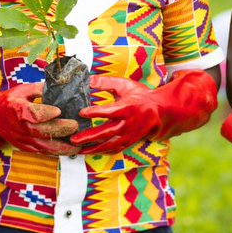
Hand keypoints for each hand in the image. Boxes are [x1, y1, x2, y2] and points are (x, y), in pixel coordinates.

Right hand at [0, 81, 78, 155]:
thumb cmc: (9, 101)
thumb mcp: (22, 90)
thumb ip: (41, 89)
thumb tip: (60, 85)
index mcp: (17, 109)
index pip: (33, 113)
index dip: (46, 113)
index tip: (58, 111)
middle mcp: (19, 127)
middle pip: (41, 131)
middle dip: (60, 130)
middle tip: (75, 126)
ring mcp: (22, 139)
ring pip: (43, 146)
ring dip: (62, 147)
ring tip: (77, 146)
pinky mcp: (25, 147)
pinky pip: (42, 152)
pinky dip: (56, 153)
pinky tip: (69, 151)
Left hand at [72, 70, 218, 154]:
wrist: (158, 112)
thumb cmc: (139, 96)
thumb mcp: (124, 85)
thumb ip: (106, 83)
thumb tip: (88, 80)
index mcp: (127, 107)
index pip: (109, 111)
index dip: (94, 112)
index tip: (81, 113)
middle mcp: (128, 123)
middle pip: (106, 132)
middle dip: (89, 137)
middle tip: (73, 139)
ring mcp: (129, 135)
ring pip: (109, 145)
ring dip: (92, 149)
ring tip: (77, 150)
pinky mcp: (129, 142)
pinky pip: (114, 150)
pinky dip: (101, 152)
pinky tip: (90, 152)